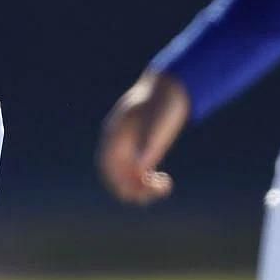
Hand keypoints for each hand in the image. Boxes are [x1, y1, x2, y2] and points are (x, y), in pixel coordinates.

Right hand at [98, 71, 189, 204]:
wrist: (172, 86)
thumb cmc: (163, 103)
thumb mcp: (157, 124)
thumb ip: (148, 145)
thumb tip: (140, 168)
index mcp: (116, 133)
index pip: (107, 165)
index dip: (117, 182)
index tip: (137, 193)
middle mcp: (119, 141)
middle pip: (116, 174)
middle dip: (132, 187)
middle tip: (155, 191)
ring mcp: (131, 144)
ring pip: (128, 175)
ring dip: (142, 187)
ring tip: (164, 186)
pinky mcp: (144, 147)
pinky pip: (139, 172)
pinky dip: (148, 181)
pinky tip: (165, 181)